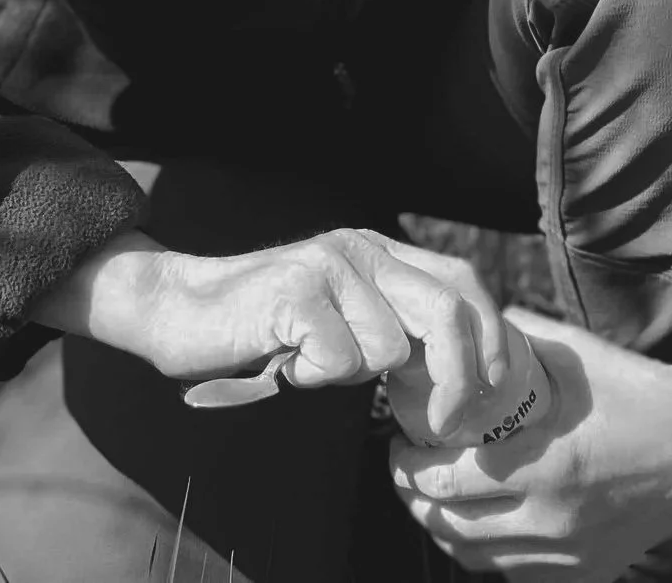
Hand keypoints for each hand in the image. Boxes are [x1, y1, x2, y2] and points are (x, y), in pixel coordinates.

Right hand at [52, 227, 509, 436]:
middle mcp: (362, 247)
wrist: (178, 306)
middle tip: (438, 424)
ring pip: (387, 351)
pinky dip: (313, 377)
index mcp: (380, 251)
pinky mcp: (295, 289)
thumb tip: (454, 377)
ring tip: (308, 361)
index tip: (493, 394)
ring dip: (351, 377)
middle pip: (446, 312)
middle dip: (456, 379)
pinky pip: (339, 361)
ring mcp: (329, 264)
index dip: (491, 340)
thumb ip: (392, 328)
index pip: (463, 284)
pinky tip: (284, 359)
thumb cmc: (264, 328)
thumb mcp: (343, 319)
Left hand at [390, 308, 671, 579]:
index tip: (398, 441)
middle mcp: (554, 519)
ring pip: (476, 558)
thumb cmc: (638, 392)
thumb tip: (464, 327)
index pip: (446, 483)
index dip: (408, 465)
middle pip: (451, 527)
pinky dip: (485, 550)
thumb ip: (515, 341)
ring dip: (444, 528)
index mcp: (547, 465)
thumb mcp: (573, 355)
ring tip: (432, 495)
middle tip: (405, 466)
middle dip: (415, 496)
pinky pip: (514, 572)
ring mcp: (571, 553)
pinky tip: (479, 520)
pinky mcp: (587, 571)